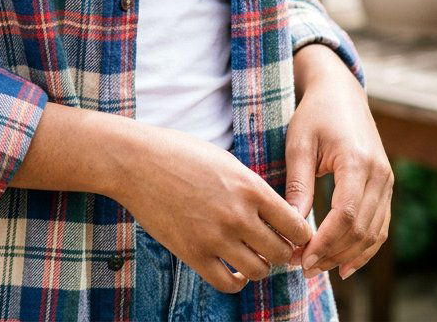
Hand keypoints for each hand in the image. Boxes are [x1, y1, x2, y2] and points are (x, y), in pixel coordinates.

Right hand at [115, 123, 312, 293]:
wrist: (137, 161)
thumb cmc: (181, 153)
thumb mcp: (226, 162)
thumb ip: (252, 188)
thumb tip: (277, 214)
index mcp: (250, 187)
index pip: (296, 225)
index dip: (299, 234)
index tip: (292, 234)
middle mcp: (238, 215)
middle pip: (282, 252)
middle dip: (282, 251)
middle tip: (272, 246)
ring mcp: (216, 237)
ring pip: (259, 271)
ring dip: (260, 266)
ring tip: (251, 255)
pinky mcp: (194, 254)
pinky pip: (229, 283)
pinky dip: (237, 281)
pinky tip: (234, 270)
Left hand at [285, 44, 393, 280]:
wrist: (340, 93)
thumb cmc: (314, 115)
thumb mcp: (299, 144)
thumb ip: (298, 185)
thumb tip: (291, 226)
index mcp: (356, 161)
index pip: (345, 215)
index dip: (325, 242)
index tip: (301, 258)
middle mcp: (379, 174)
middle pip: (361, 229)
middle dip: (332, 253)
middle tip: (303, 268)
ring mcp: (387, 181)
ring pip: (374, 232)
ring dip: (347, 255)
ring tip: (318, 267)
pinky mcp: (386, 186)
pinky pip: (380, 226)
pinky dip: (364, 248)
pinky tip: (344, 263)